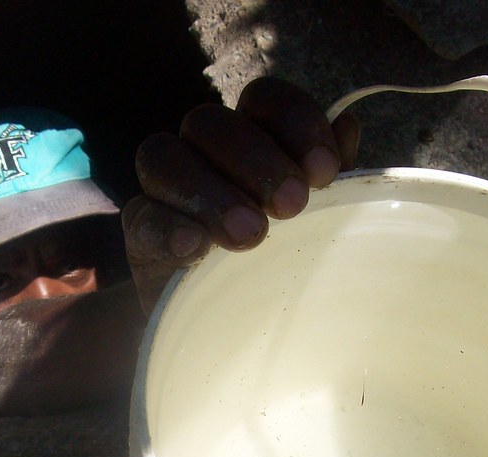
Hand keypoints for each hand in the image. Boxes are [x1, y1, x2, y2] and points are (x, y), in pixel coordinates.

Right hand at [121, 77, 358, 313]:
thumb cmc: (278, 262)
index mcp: (251, 138)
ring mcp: (163, 191)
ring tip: (250, 235)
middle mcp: (201, 152)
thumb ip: (327, 177)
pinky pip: (139, 216)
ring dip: (209, 191)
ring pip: (162, 156)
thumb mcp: (315, 221)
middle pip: (208, 122)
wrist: (228, 326)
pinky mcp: (140, 234)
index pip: (264, 99)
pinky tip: (195, 248)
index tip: (325, 171)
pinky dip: (166, 227)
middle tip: (292, 206)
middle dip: (255, 160)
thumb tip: (347, 126)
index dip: (295, 122)